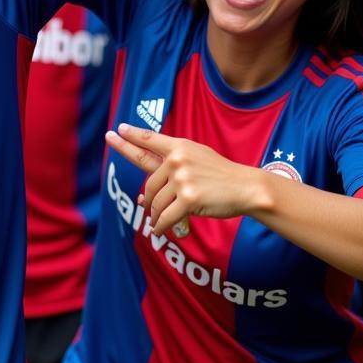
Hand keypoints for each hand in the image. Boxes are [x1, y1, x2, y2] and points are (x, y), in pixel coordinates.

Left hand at [107, 123, 260, 235]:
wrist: (246, 187)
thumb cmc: (220, 173)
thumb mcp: (197, 156)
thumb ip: (171, 165)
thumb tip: (143, 195)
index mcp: (178, 147)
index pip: (149, 140)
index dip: (130, 137)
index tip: (116, 131)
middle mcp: (177, 160)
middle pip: (148, 184)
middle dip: (146, 200)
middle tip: (144, 206)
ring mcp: (182, 180)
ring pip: (156, 203)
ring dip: (154, 215)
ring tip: (155, 221)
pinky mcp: (188, 199)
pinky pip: (166, 217)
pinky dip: (159, 227)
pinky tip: (157, 231)